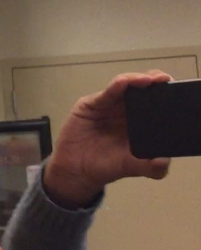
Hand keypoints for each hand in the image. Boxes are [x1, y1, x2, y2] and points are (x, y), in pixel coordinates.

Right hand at [45, 70, 172, 208]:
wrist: (74, 170)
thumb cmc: (104, 167)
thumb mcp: (131, 168)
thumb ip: (150, 167)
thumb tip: (163, 162)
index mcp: (140, 122)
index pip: (156, 102)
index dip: (165, 93)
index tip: (175, 89)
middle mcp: (126, 111)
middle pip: (142, 89)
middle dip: (155, 80)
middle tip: (164, 80)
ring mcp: (109, 105)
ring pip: (125, 86)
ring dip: (136, 79)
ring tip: (148, 80)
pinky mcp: (93, 104)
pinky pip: (107, 93)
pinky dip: (116, 86)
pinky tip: (123, 82)